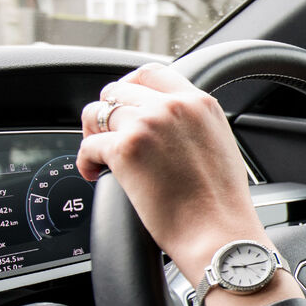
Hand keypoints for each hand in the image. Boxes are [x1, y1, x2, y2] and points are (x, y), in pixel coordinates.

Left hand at [77, 64, 272, 288]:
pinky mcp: (124, 149)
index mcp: (199, 103)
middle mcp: (172, 106)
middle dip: (108, 113)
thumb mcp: (219, 145)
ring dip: (93, 134)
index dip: (130, 88)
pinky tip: (93, 174)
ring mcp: (147, 125)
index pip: (152, 73)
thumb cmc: (221, 202)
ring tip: (100, 155)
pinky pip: (87, 146)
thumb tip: (163, 123)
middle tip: (109, 136)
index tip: (124, 105)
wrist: (218, 233)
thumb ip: (192, 123)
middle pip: (118, 90)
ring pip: (96, 113)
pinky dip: (85, 161)